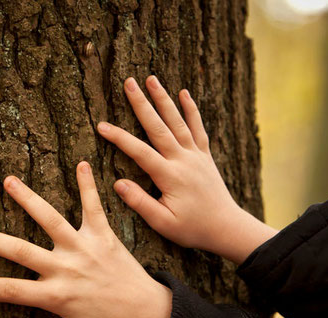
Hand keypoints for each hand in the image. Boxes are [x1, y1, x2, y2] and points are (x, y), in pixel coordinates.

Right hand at [0, 162, 172, 317]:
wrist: (153, 316)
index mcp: (55, 295)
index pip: (8, 291)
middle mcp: (65, 268)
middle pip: (19, 251)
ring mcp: (84, 248)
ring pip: (51, 220)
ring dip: (29, 200)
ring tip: (9, 181)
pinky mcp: (104, 236)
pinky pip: (94, 207)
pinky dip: (88, 185)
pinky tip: (80, 162)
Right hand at [96, 76, 277, 263]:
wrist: (226, 227)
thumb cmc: (192, 228)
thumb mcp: (163, 223)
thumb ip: (140, 203)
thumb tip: (118, 183)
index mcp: (170, 175)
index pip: (139, 151)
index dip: (119, 137)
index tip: (101, 125)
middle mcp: (183, 159)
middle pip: (158, 126)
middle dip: (141, 103)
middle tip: (128, 82)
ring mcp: (195, 155)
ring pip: (177, 121)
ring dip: (163, 98)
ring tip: (151, 79)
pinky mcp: (204, 155)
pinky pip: (198, 127)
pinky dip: (191, 109)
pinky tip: (184, 93)